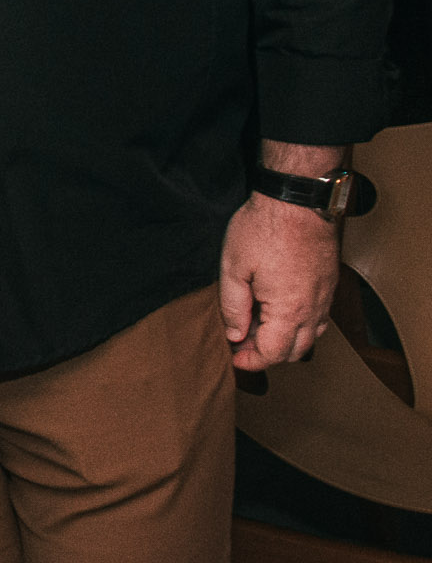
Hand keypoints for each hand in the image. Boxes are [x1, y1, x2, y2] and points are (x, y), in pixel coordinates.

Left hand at [219, 191, 340, 371]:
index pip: (273, 353)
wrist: (297, 201)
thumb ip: (233, 307)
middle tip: (242, 342)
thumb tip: (235, 335)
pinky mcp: (329, 284)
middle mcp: (314, 309)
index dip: (251, 361)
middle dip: (268, 354)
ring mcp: (325, 297)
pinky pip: (319, 318)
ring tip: (258, 327)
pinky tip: (280, 311)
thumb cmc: (263, 230)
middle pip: (295, 351)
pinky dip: (301, 324)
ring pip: (311, 336)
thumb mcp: (233, 267)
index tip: (234, 357)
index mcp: (289, 310)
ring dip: (286, 340)